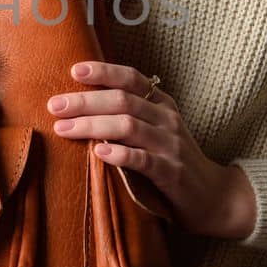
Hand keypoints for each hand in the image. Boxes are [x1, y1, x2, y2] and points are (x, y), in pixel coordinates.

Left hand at [46, 59, 258, 239]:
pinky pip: (144, 160)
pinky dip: (121, 154)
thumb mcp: (154, 131)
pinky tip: (100, 153)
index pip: (132, 78)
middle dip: (85, 101)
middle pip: (122, 101)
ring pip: (128, 126)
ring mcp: (170, 146)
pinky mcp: (172, 173)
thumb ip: (127, 115)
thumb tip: (79, 103)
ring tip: (64, 129)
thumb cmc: (172, 161)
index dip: (104, 71)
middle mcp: (167, 119)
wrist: (212, 196)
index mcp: (161, 104)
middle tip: (55, 106)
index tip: (74, 70)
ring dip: (92, 126)